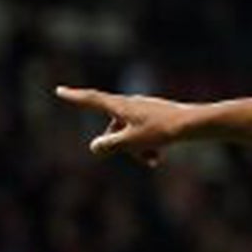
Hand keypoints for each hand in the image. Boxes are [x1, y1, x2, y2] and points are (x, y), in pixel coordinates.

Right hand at [55, 86, 197, 165]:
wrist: (192, 124)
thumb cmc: (161, 131)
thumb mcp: (132, 142)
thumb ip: (110, 145)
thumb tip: (95, 147)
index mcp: (120, 106)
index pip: (91, 100)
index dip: (75, 98)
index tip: (60, 91)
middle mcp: (129, 104)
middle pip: (114, 128)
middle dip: (122, 146)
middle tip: (144, 158)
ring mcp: (143, 109)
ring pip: (129, 133)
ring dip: (136, 149)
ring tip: (153, 160)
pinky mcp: (155, 115)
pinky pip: (142, 133)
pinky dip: (146, 145)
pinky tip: (158, 156)